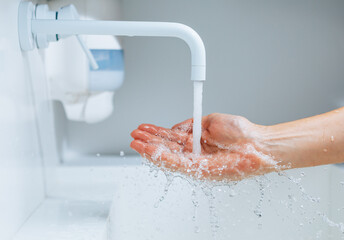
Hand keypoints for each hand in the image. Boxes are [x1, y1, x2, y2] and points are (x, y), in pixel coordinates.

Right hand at [130, 113, 277, 180]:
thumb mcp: (209, 121)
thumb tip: (174, 128)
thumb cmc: (240, 132)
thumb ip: (189, 125)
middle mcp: (194, 155)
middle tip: (134, 135)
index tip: (144, 128)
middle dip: (149, 142)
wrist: (258, 144)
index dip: (156, 133)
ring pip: (168, 157)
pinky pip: (177, 163)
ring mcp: (196, 164)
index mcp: (197, 143)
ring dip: (150, 150)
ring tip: (135, 142)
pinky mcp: (200, 171)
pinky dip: (162, 156)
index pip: (172, 139)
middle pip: (166, 149)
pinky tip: (150, 150)